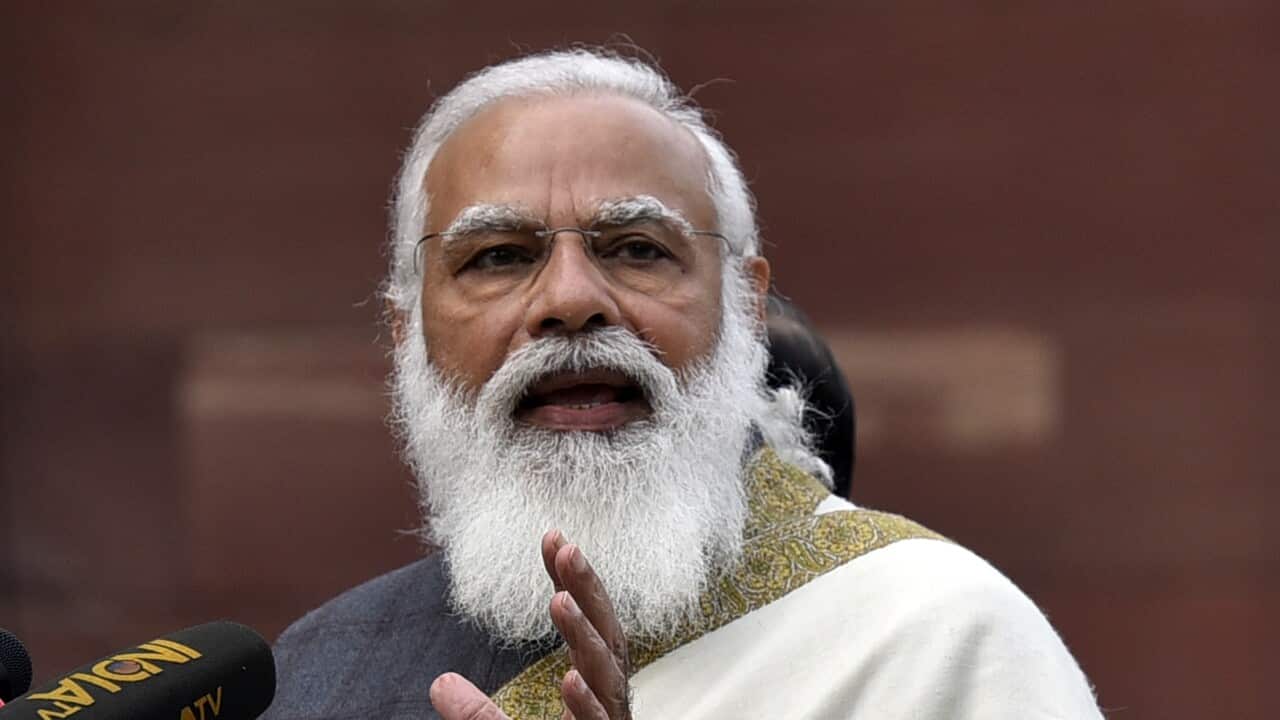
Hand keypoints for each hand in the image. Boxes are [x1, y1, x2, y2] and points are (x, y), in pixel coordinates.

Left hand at [429, 530, 631, 719]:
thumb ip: (477, 713)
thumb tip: (440, 684)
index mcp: (590, 686)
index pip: (585, 622)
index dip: (571, 580)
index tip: (553, 537)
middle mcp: (604, 698)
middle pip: (605, 636)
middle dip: (588, 591)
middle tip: (568, 548)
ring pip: (605, 675)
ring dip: (585, 634)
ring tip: (561, 600)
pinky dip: (586, 701)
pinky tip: (571, 679)